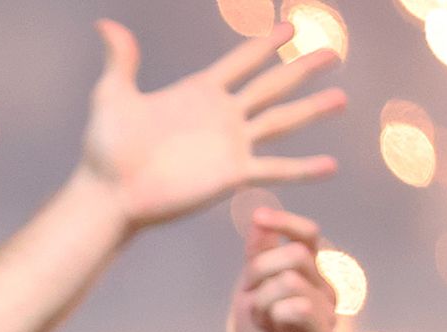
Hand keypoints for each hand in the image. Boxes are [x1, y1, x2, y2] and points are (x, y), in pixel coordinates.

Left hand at [73, 22, 342, 233]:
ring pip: (281, 121)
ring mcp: (230, 145)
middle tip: (332, 52)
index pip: (241, 62)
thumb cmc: (104, 150)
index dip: (264, 45)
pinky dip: (303, 169)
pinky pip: (275, 169)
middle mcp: (221, 116)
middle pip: (272, 85)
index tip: (290, 28)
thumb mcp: (111, 96)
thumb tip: (105, 23)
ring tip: (342, 98)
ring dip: (312, 110)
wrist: (108, 193)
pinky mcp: (232, 175)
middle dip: (302, 69)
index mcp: (198, 92)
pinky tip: (330, 166)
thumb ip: (120, 59)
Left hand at [229, 207, 332, 331]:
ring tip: (262, 323)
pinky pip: (298, 308)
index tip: (259, 217)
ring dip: (262, 302)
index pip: (308, 235)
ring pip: (291, 281)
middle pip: (294, 255)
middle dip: (259, 273)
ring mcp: (328, 312)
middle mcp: (325, 289)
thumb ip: (257, 258)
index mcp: (310, 276)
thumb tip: (259, 217)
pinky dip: (275, 316)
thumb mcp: (251, 294)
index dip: (286, 222)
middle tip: (249, 301)